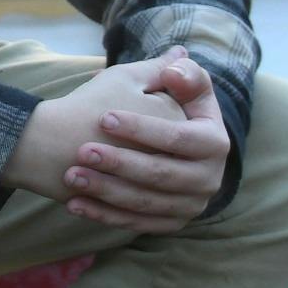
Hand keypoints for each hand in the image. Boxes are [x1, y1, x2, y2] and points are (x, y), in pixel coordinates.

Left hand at [8, 56, 226, 233]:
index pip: (179, 137)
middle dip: (119, 163)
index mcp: (215, 142)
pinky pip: (136, 223)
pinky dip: (104, 215)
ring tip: (72, 176)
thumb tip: (176, 64)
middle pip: (161, 174)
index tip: (104, 118)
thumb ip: (179, 73)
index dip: (143, 128)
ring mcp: (191, 205)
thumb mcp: (170, 83)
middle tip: (82, 151)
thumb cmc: (158, 105)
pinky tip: (75, 203)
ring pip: (145, 202)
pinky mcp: (170, 223)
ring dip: (106, 190)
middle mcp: (210, 178)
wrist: (152, 144)